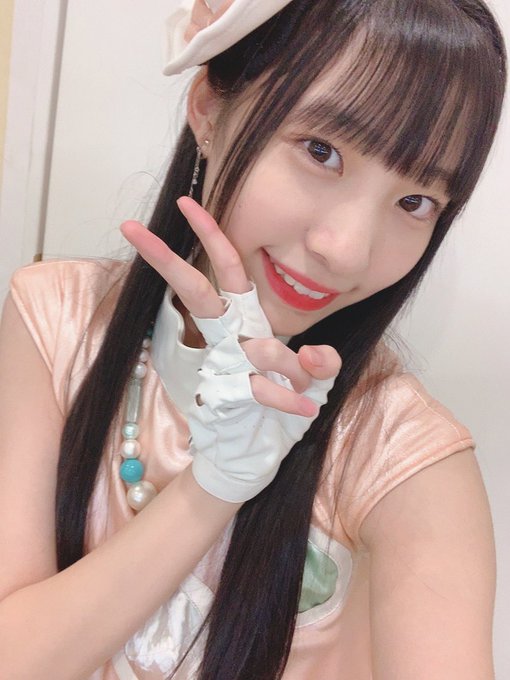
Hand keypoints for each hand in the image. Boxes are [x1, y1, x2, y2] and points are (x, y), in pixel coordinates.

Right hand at [121, 198, 340, 500]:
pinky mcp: (223, 396)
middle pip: (197, 291)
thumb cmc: (278, 410)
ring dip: (283, 361)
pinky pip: (260, 389)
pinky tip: (307, 409)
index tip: (185, 203)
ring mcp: (221, 366)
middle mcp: (228, 339)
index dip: (210, 236)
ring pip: (243, 342)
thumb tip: (315, 355)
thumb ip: (319, 363)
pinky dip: (288, 399)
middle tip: (131, 229)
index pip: (228, 270)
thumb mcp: (310, 382)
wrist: (254, 456)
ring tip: (306, 383)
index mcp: (245, 322)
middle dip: (168, 259)